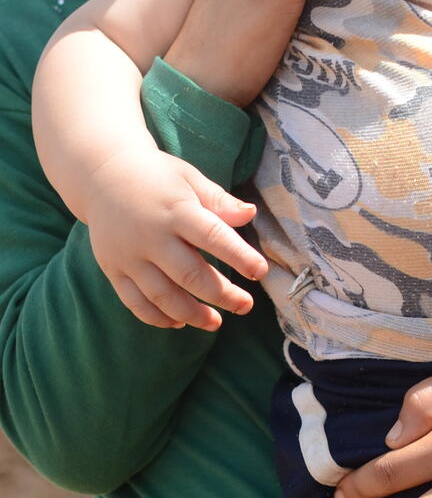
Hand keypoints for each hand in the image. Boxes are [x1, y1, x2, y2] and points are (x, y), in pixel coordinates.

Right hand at [82, 147, 267, 330]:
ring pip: (162, 296)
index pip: (213, 237)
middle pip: (190, 275)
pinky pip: (135, 302)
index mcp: (176, 210)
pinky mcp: (113, 270)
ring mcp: (129, 257)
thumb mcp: (190, 178)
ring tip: (215, 323)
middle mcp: (151, 237)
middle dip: (221, 294)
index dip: (239, 256)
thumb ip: (219, 200)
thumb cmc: (157, 176)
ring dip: (191, 314)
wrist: (102, 176)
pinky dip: (157, 317)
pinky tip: (178, 323)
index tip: (260, 271)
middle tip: (245, 305)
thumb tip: (251, 214)